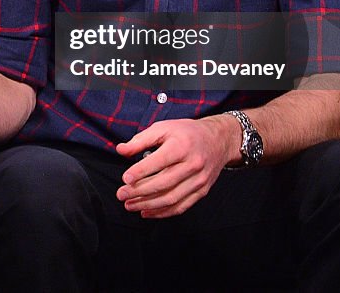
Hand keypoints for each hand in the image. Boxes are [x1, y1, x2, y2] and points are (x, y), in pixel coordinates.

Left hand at [114, 115, 236, 218]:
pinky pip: (181, 206)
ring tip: (130, 205)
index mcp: (182, 146)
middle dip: (139, 191)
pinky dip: (163, 212)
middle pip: (163, 183)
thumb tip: (121, 150)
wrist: (218, 140)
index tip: (125, 178)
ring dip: (148, 205)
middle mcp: (193, 165)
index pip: (159, 162)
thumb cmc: (186, 133)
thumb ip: (141, 140)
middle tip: (121, 194)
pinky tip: (147, 212)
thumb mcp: (163, 128)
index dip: (141, 171)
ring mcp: (199, 180)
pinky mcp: (202, 191)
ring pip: (171, 198)